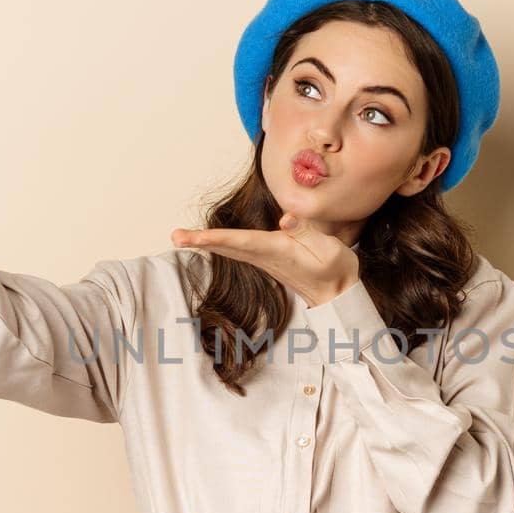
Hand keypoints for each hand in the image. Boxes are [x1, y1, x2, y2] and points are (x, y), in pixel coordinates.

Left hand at [171, 213, 359, 305]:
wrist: (338, 295)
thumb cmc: (336, 269)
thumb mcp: (327, 248)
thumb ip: (305, 231)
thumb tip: (284, 217)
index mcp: (277, 250)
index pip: (240, 241)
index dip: (213, 237)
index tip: (190, 237)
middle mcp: (266, 256)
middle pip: (228, 246)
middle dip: (200, 241)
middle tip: (175, 236)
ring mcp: (265, 260)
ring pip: (230, 248)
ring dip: (206, 242)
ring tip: (183, 237)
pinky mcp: (268, 260)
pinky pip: (238, 250)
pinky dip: (220, 244)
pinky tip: (208, 241)